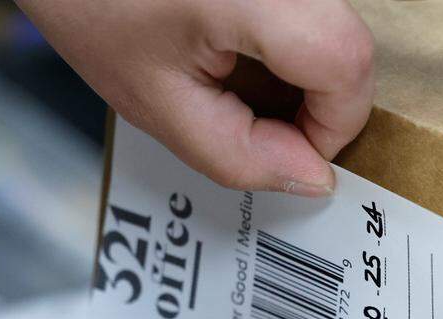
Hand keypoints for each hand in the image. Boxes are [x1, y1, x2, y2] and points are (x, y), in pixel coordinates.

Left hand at [19, 0, 374, 195]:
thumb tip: (311, 176)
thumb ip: (238, 156)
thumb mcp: (157, 105)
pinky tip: (240, 53)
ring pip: (337, 27)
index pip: (347, 64)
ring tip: (240, 81)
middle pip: (351, 44)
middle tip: (260, 120)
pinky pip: (313, 12)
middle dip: (321, 103)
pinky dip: (290, 47)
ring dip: (305, 75)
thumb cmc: (91, 6)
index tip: (292, 150)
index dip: (333, 125)